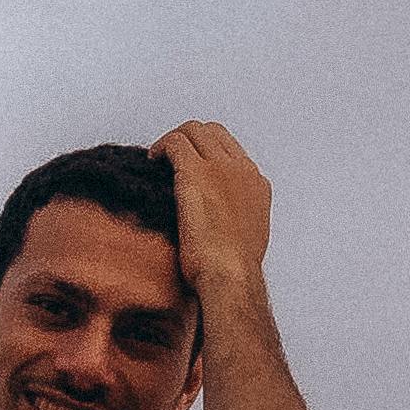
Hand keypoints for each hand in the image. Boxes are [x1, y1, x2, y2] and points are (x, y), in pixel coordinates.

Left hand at [156, 118, 273, 296]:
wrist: (231, 278)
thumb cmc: (232, 272)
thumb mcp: (243, 238)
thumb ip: (234, 217)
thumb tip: (218, 220)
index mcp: (256, 184)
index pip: (231, 149)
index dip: (206, 151)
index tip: (190, 165)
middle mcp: (242, 170)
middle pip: (212, 132)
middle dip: (189, 139)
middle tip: (170, 158)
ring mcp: (220, 168)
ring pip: (193, 131)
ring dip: (174, 140)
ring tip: (159, 159)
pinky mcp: (195, 173)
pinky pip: (175, 142)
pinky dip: (162, 146)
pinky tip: (153, 161)